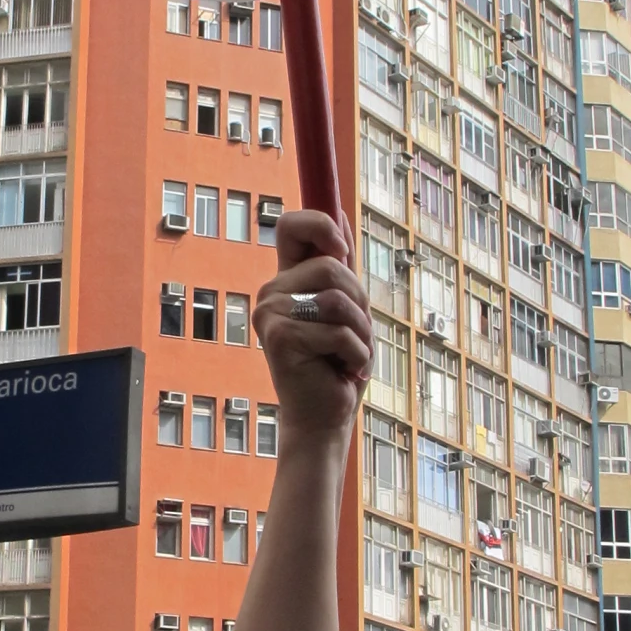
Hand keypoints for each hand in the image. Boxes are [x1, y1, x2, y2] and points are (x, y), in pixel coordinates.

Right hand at [252, 210, 372, 439]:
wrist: (324, 419)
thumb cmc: (337, 366)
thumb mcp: (347, 310)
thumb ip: (341, 265)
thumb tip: (341, 211)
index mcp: (287, 282)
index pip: (290, 225)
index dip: (320, 224)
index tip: (341, 250)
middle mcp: (271, 294)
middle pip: (331, 266)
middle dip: (359, 303)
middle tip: (353, 336)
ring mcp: (270, 315)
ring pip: (337, 299)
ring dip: (360, 333)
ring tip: (349, 357)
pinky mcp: (280, 338)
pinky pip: (339, 332)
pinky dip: (356, 356)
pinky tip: (344, 373)